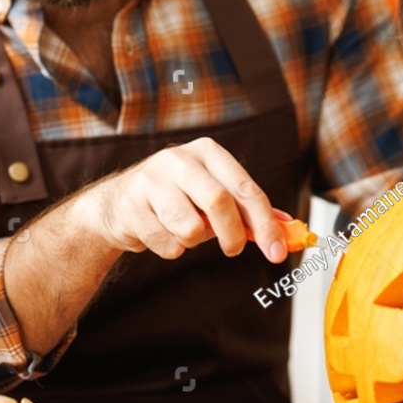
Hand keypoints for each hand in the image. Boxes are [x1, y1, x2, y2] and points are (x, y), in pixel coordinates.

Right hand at [80, 137, 286, 262]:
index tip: (277, 250)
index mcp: (206, 152)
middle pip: (219, 201)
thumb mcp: (212, 194)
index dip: (265, 223)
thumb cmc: (174, 198)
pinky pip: (166, 244)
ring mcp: (151, 181)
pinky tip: (160, 233)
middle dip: (232, 234)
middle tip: (233, 250)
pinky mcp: (131, 207)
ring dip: (193, 241)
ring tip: (182, 230)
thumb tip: (286, 227)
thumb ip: (247, 209)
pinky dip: (171, 249)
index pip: (245, 188)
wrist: (117, 205)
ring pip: (190, 227)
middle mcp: (178, 160)